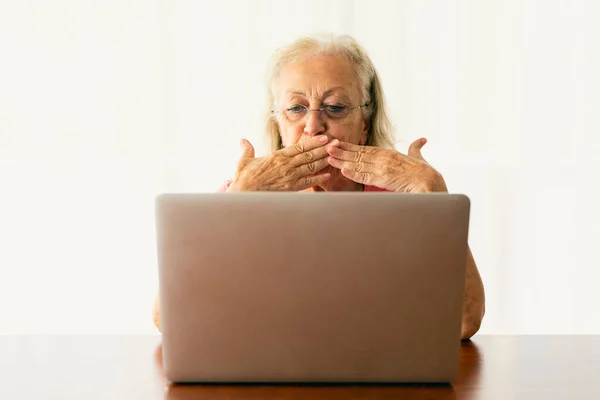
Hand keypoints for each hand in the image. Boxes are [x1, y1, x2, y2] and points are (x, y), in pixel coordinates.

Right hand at [227, 136, 331, 191]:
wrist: (244, 193)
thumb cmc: (243, 178)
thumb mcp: (244, 161)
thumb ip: (247, 149)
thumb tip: (243, 141)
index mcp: (277, 156)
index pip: (299, 147)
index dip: (313, 142)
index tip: (324, 138)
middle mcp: (286, 165)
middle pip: (309, 155)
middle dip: (324, 149)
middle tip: (336, 143)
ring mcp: (289, 176)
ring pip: (311, 167)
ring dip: (324, 161)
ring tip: (335, 155)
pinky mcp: (290, 188)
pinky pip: (307, 182)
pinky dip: (318, 178)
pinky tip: (327, 175)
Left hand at [326, 138, 447, 192]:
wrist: (431, 183)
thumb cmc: (426, 173)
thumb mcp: (419, 157)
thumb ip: (416, 148)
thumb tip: (421, 139)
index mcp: (390, 154)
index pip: (366, 149)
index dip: (351, 147)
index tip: (339, 144)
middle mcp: (384, 159)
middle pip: (359, 154)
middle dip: (342, 151)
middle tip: (327, 147)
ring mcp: (383, 168)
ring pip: (359, 164)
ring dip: (343, 161)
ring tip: (329, 157)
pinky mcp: (384, 179)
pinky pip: (366, 176)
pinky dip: (354, 173)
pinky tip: (343, 170)